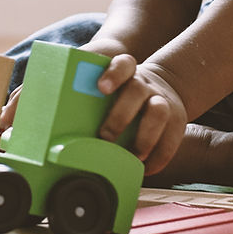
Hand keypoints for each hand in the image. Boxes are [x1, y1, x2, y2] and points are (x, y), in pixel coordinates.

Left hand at [95, 55, 187, 174]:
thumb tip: (54, 114)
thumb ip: (92, 96)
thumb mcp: (114, 87)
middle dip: (120, 116)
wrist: (165, 87)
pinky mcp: (177, 121)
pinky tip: (144, 169)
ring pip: (158, 113)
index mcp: (128, 73)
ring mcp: (164, 101)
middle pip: (136, 91)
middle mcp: (146, 85)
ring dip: (143, 138)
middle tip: (104, 137)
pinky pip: (171, 141)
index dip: (113, 74)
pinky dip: (157, 159)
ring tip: (130, 158)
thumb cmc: (125, 94)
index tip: (101, 88)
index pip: (123, 64)